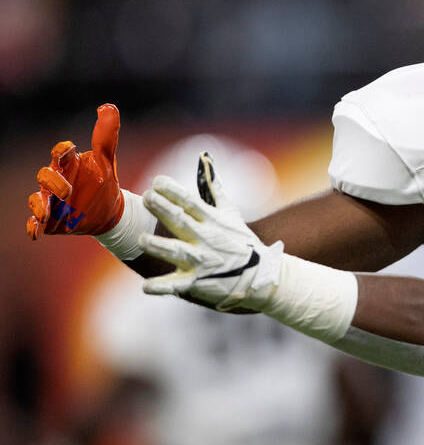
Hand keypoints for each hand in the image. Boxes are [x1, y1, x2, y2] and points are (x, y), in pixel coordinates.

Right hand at [26, 104, 123, 239]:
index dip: (61, 150)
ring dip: (40, 206)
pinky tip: (35, 232)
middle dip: (53, 182)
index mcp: (68, 164)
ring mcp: (51, 200)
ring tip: (47, 213)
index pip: (59, 153)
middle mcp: (55, 181)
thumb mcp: (106, 159)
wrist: (108, 211)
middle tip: (68, 192)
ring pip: (36, 199)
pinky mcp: (50, 219)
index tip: (69, 148)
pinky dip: (32, 227)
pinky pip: (34, 223)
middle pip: (44, 176)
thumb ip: (107, 135)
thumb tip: (108, 107)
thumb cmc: (102, 181)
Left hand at [140, 153, 282, 311]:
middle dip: (164, 210)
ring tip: (143, 239)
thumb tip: (204, 157)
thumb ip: (213, 186)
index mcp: (212, 221)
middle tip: (147, 198)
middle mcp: (206, 240)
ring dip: (160, 247)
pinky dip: (162, 287)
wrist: (260, 277)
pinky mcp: (197, 283)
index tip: (157, 182)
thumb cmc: (240, 241)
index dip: (174, 191)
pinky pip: (177, 286)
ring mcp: (202, 262)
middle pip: (182, 222)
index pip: (191, 202)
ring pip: (178, 253)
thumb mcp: (230, 212)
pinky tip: (146, 287)